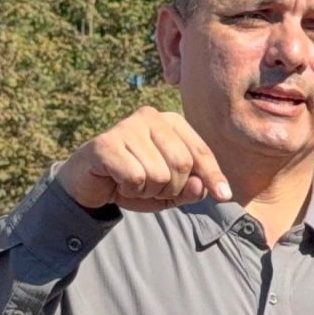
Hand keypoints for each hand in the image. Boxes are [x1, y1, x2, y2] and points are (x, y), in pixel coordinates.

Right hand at [58, 106, 232, 211]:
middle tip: (150, 188)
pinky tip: (117, 181)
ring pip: (159, 175)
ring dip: (147, 190)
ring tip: (132, 183)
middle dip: (171, 189)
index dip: (213, 176)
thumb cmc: (133, 182)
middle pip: (182, 165)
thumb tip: (201, 188)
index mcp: (170, 122)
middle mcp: (150, 117)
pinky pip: (135, 178)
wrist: (89, 184)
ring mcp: (127, 127)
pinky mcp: (106, 143)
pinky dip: (129, 190)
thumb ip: (190, 190)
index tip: (224, 197)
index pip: (200, 152)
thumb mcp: (168, 191)